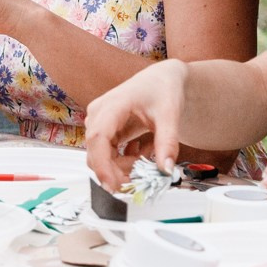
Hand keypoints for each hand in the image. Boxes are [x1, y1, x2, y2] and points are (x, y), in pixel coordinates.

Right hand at [83, 60, 192, 189]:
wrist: (161, 80)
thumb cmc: (163, 90)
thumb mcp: (170, 115)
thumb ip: (168, 143)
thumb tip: (166, 170)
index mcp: (113, 104)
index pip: (98, 138)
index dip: (102, 165)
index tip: (113, 185)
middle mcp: (98, 114)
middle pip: (97, 153)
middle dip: (117, 171)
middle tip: (142, 177)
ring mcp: (98, 123)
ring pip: (101, 158)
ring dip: (123, 166)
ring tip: (148, 155)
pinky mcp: (103, 131)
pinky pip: (107, 155)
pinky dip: (124, 160)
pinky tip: (141, 150)